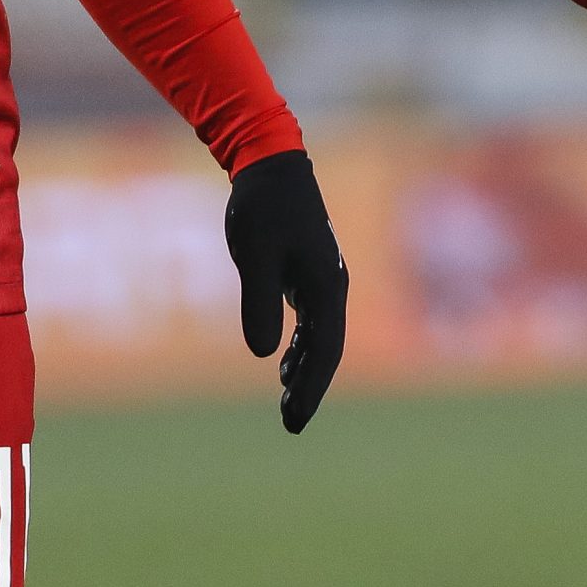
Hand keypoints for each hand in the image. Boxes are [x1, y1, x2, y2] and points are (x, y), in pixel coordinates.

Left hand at [223, 151, 346, 433]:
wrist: (271, 162)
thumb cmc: (262, 207)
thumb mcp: (255, 256)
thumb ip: (260, 303)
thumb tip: (263, 355)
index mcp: (326, 286)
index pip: (326, 350)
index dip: (312, 389)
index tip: (294, 420)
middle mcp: (332, 285)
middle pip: (328, 349)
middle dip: (310, 387)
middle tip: (290, 424)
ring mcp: (321, 277)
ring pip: (320, 336)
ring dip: (305, 369)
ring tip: (286, 402)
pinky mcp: (306, 269)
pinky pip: (311, 319)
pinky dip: (300, 344)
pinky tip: (283, 361)